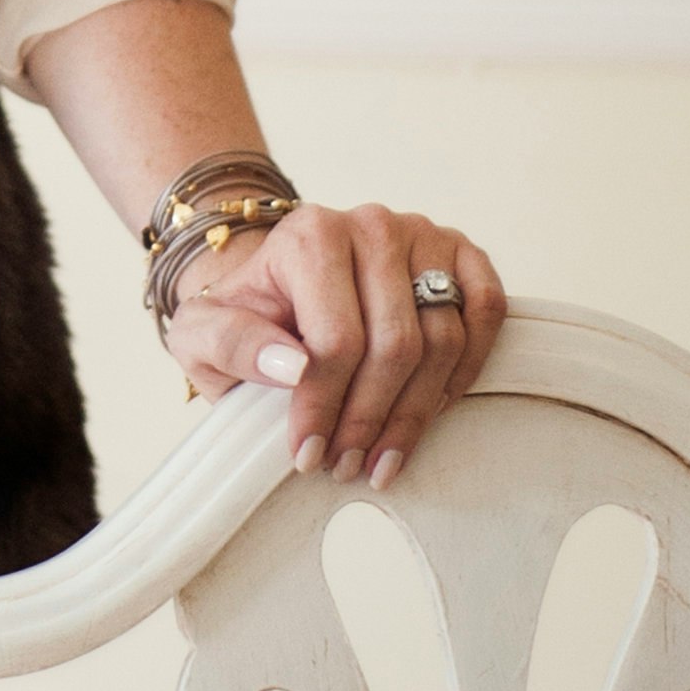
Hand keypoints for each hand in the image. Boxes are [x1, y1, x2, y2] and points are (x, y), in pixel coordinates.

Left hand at [161, 201, 505, 489]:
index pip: (335, 340)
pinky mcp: (461, 253)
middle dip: (370, 420)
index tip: (308, 456)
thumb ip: (232, 343)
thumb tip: (292, 366)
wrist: (280, 284)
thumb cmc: (246, 316)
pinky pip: (485, 312)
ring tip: (382, 456)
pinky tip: (431, 409)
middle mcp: (371, 224)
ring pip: (443, 339)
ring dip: (416, 412)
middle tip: (348, 466)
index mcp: (309, 235)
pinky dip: (465, 369)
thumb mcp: (203, 333)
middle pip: (394, 346)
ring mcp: (422, 234)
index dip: (324, 409)